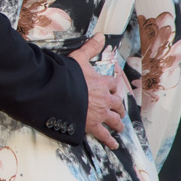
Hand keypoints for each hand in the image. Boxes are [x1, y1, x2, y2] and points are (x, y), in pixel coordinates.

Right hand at [68, 34, 125, 148]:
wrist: (60, 94)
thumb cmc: (68, 76)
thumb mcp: (79, 58)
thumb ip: (91, 48)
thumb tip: (101, 35)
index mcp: (102, 82)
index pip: (113, 84)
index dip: (114, 86)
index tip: (114, 87)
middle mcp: (105, 99)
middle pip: (117, 104)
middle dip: (119, 107)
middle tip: (120, 110)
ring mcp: (100, 113)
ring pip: (115, 120)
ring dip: (118, 123)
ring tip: (119, 127)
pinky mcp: (93, 126)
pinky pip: (104, 135)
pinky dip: (110, 141)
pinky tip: (114, 145)